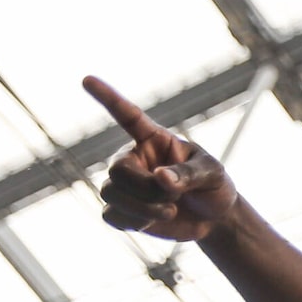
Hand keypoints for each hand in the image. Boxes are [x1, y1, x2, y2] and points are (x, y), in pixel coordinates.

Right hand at [86, 77, 243, 243]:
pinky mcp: (123, 210)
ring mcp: (125, 185)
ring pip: (110, 193)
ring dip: (142, 208)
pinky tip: (151, 223)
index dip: (108, 97)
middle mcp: (134, 159)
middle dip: (146, 188)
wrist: (214, 219)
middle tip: (174, 197)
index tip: (86, 78)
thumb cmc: (214, 187)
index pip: (127, 115)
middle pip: (117, 170)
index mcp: (154, 140)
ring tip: (171, 210)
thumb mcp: (212, 175)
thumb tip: (159, 178)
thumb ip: (189, 174)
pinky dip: (132, 222)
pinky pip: (110, 215)